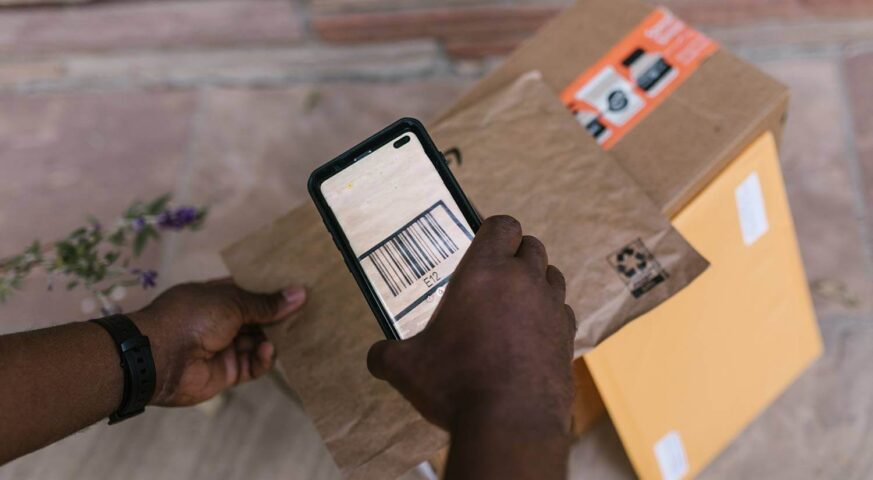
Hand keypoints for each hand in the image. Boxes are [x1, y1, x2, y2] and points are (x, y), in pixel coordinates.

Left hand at [128, 279, 305, 406]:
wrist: (159, 357)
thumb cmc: (192, 317)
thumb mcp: (233, 302)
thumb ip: (266, 303)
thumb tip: (300, 293)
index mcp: (216, 297)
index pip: (249, 292)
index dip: (271, 291)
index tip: (299, 288)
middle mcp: (220, 322)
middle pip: (257, 319)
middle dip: (279, 316)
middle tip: (308, 312)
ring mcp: (223, 348)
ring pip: (258, 343)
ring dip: (275, 338)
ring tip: (295, 332)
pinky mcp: (227, 373)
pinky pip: (252, 366)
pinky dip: (263, 359)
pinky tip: (269, 350)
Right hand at [367, 215, 576, 433]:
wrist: (511, 423)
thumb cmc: (456, 385)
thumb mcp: (406, 368)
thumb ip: (386, 354)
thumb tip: (376, 357)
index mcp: (485, 271)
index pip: (502, 225)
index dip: (493, 230)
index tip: (482, 245)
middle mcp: (524, 281)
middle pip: (531, 245)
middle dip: (515, 254)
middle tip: (494, 277)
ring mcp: (552, 308)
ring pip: (552, 275)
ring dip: (536, 281)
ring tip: (513, 304)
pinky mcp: (568, 337)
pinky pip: (563, 311)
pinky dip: (549, 315)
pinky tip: (530, 336)